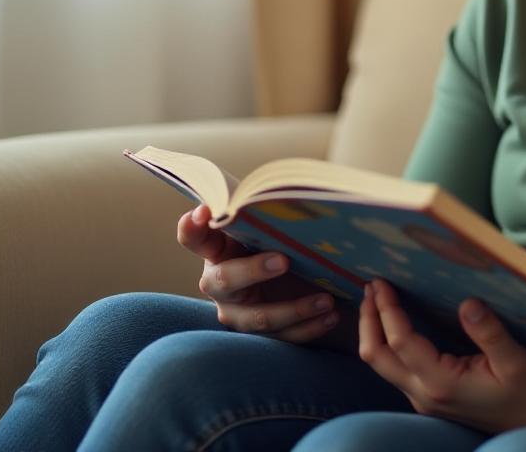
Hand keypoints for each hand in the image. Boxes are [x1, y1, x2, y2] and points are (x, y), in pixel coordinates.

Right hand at [177, 205, 341, 342]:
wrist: (298, 276)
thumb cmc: (279, 241)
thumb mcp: (274, 226)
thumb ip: (270, 211)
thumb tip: (294, 188)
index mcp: (218, 250)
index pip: (194, 237)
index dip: (193, 227)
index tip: (203, 212)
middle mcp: (220, 283)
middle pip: (226, 280)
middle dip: (253, 270)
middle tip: (283, 260)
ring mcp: (238, 312)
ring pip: (259, 317)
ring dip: (294, 309)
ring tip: (326, 299)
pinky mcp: (261, 334)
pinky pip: (283, 337)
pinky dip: (310, 328)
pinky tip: (332, 315)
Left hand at [359, 279, 525, 431]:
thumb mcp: (517, 361)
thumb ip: (490, 333)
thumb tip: (468, 303)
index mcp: (442, 382)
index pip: (400, 342)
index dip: (387, 310)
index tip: (382, 282)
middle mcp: (424, 393)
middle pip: (376, 357)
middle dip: (369, 320)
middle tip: (372, 286)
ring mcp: (423, 398)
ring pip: (381, 364)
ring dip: (375, 330)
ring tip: (377, 298)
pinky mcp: (428, 396)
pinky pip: (395, 367)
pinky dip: (387, 341)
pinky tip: (395, 321)